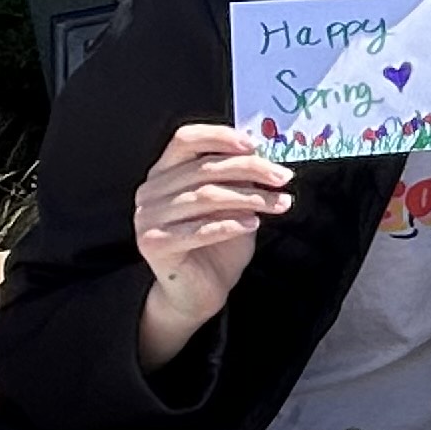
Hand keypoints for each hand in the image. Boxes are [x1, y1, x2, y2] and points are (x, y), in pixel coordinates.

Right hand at [134, 123, 293, 360]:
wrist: (199, 292)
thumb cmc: (217, 246)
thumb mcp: (233, 205)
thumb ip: (239, 181)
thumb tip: (265, 157)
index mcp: (164, 172)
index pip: (185, 139)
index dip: (219, 137)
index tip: (254, 146)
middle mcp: (150, 191)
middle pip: (204, 168)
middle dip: (251, 170)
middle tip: (283, 178)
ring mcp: (147, 217)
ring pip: (205, 197)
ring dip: (249, 198)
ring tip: (278, 203)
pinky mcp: (153, 244)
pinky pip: (198, 229)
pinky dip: (230, 224)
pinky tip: (253, 223)